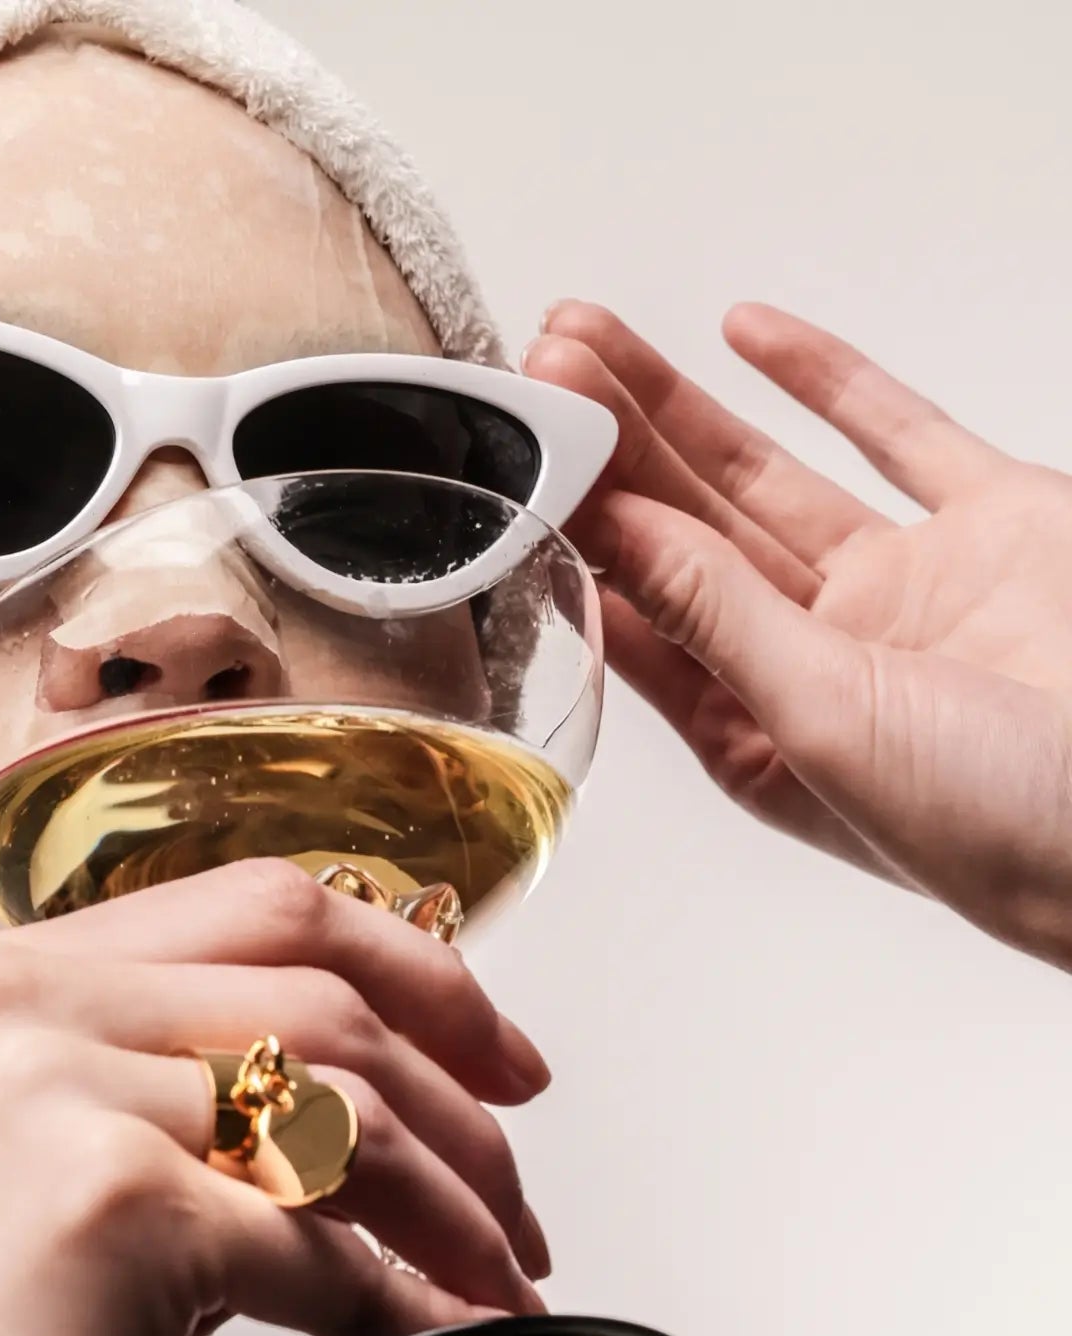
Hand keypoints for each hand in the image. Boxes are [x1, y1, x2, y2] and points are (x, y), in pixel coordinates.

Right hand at [0, 866, 549, 1335]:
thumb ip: (119, 1136)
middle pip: (316, 970)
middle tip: (523, 1185)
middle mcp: (1, 1009)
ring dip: (456, 1203)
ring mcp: (52, 1094)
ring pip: (344, 1104)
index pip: (240, 904)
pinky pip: (322, 1243)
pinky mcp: (112, 1211)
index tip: (486, 1052)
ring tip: (503, 1290)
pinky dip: (404, 1304)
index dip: (398, 966)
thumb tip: (303, 1149)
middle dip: (460, 1069)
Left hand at [526, 301, 1071, 968]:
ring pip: (767, 476)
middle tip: (541, 365)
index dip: (578, 534)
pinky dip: (825, 380)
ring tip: (590, 337)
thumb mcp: (819, 720)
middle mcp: (824, 661)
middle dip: (611, 449)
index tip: (517, 458)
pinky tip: (742, 334)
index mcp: (764, 735)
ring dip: (680, 407)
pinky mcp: (996, 527)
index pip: (641, 617)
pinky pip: (898, 433)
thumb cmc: (993, 823)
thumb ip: (718, 618)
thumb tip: (620, 532)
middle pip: (689, 533)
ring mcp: (909, 588)